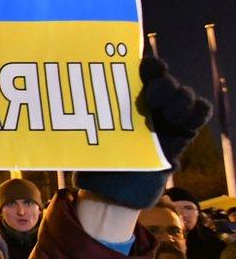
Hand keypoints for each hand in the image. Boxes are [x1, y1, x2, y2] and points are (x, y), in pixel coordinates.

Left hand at [75, 56, 211, 208]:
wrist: (113, 193)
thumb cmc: (95, 161)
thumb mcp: (84, 137)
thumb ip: (80, 124)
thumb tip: (57, 113)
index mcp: (125, 96)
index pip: (143, 70)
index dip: (147, 66)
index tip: (141, 67)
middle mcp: (148, 103)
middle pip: (165, 80)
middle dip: (162, 83)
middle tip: (150, 97)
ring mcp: (168, 116)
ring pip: (184, 94)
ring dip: (179, 99)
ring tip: (168, 113)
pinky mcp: (184, 131)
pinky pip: (200, 113)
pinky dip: (197, 112)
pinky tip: (183, 121)